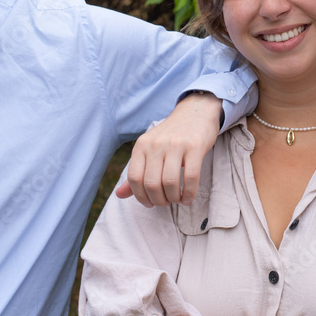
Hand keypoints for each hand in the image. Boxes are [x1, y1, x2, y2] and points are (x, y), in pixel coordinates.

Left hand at [116, 92, 221, 206]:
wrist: (196, 112)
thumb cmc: (171, 136)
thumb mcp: (150, 149)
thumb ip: (137, 172)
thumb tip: (119, 195)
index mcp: (142, 145)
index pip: (134, 178)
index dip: (140, 196)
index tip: (150, 203)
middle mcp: (156, 144)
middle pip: (152, 183)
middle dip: (159, 200)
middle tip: (166, 202)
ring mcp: (176, 144)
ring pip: (170, 182)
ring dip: (174, 198)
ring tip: (177, 199)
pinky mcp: (195, 146)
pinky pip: (191, 177)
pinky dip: (189, 194)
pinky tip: (188, 198)